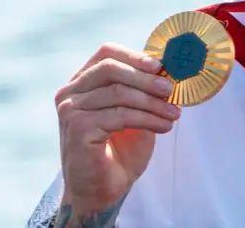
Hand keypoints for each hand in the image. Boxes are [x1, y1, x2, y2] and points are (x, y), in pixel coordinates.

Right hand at [54, 42, 180, 221]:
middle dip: (146, 78)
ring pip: (119, 93)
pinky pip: (120, 115)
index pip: (106, 53)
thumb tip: (168, 70)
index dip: (134, 56)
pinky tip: (164, 126)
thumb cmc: (118, 150)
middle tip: (171, 90)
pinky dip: (147, 119)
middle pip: (111, 69)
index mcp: (82, 82)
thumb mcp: (135, 112)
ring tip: (174, 114)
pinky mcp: (78, 128)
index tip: (160, 66)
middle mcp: (70, 92)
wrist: (101, 190)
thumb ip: (143, 90)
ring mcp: (70, 110)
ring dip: (153, 103)